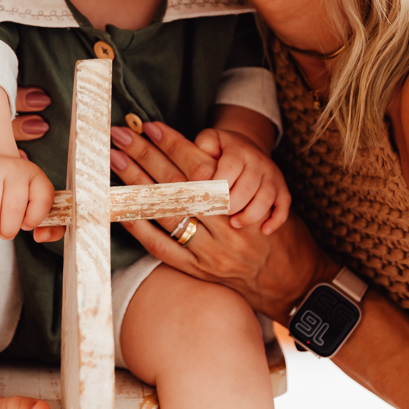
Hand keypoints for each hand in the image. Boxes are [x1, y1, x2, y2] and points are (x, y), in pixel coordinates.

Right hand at [0, 154, 55, 242]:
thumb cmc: (16, 194)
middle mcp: (15, 168)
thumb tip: (40, 236)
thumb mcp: (37, 204)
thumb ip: (52, 227)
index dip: (35, 220)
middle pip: (13, 207)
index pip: (44, 199)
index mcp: (36, 175)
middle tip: (4, 235)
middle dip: (8, 230)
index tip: (26, 225)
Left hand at [109, 120, 331, 321]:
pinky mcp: (199, 273)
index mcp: (243, 203)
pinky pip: (162, 248)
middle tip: (121, 136)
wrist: (294, 282)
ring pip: (166, 213)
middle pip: (177, 186)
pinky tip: (120, 208)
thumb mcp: (268, 195)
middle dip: (146, 157)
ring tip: (114, 162)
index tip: (150, 126)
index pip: (201, 167)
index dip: (175, 144)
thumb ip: (232, 177)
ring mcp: (209, 253)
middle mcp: (225, 228)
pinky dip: (139, 227)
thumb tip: (194, 148)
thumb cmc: (278, 233)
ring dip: (136, 185)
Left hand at [193, 127, 290, 232]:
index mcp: (238, 150)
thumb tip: (196, 162)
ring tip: (234, 224)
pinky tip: (265, 231)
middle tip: (216, 216)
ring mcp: (272, 175)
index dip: (216, 188)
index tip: (202, 202)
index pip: (228, 169)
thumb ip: (202, 147)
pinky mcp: (281, 188)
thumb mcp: (210, 140)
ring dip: (250, 215)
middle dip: (230, 205)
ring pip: (265, 198)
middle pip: (247, 188)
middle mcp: (258, 162)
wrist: (247, 147)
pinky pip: (284, 205)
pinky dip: (277, 219)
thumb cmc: (221, 149)